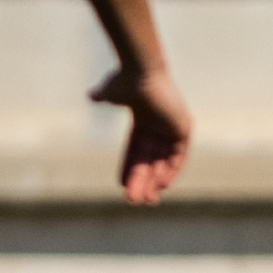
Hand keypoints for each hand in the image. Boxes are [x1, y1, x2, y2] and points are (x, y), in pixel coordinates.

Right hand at [93, 63, 191, 204]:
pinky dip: (170, 171)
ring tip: (144, 200)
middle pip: (149, 160)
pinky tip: (162, 187)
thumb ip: (103, 96)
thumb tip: (91, 95)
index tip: (122, 186)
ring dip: (153, 181)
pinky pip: (178, 157)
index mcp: (144, 119)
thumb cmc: (125, 79)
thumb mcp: (111, 92)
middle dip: (141, 181)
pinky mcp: (182, 129)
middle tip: (133, 201)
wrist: (140, 71)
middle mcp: (159, 125)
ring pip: (162, 162)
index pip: (136, 151)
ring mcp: (171, 128)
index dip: (129, 169)